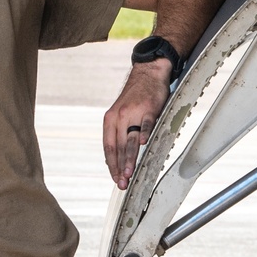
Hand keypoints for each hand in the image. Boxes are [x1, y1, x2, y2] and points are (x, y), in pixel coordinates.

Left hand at [103, 60, 170, 189]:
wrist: (147, 73)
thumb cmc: (136, 97)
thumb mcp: (122, 114)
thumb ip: (120, 133)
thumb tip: (119, 156)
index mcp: (110, 120)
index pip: (108, 147)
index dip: (111, 164)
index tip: (114, 178)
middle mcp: (118, 117)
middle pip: (118, 146)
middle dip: (119, 167)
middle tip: (122, 182)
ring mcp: (133, 112)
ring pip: (129, 139)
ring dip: (129, 157)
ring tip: (129, 172)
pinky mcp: (148, 108)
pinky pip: (145, 123)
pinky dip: (144, 134)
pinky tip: (143, 145)